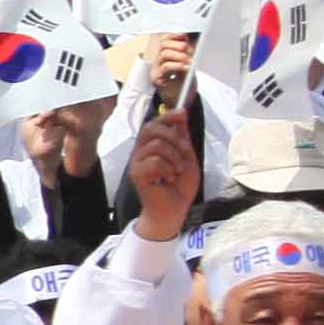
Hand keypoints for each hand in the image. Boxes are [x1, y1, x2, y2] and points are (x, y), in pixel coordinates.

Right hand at [124, 92, 200, 238]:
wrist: (174, 210)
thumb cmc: (179, 187)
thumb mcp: (187, 157)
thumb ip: (182, 138)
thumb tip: (182, 115)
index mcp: (152, 146)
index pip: (155, 123)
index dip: (168, 116)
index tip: (182, 114)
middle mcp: (141, 151)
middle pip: (151, 128)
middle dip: (173, 137)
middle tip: (184, 152)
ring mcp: (137, 162)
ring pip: (156, 145)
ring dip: (174, 157)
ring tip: (177, 171)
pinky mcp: (136, 174)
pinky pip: (154, 161)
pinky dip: (167, 169)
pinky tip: (168, 179)